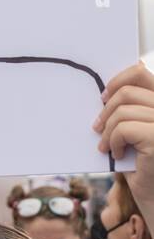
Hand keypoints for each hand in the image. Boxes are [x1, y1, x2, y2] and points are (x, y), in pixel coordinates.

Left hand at [96, 62, 153, 209]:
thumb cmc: (143, 164)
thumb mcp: (134, 130)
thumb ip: (129, 109)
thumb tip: (105, 89)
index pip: (141, 73)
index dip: (118, 81)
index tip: (103, 98)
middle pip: (129, 91)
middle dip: (106, 109)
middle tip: (97, 127)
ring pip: (123, 110)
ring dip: (107, 130)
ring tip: (106, 146)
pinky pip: (124, 128)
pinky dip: (112, 140)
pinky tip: (115, 154)